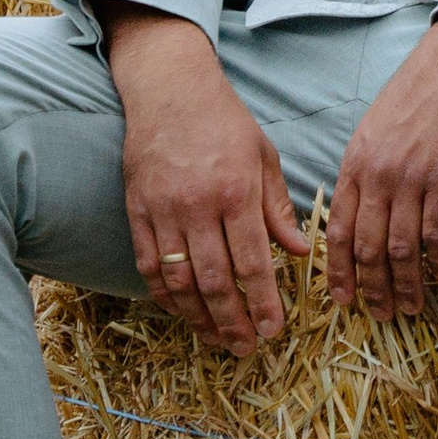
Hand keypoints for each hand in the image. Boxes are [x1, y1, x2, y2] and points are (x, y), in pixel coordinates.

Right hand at [101, 5, 304, 354]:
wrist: (169, 90)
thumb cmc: (225, 122)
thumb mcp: (264, 157)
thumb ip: (279, 208)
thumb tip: (300, 253)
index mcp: (237, 192)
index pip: (253, 262)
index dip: (262, 302)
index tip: (273, 330)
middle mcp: (198, 207)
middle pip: (214, 280)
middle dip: (232, 321)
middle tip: (246, 348)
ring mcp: (163, 211)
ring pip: (179, 280)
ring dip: (198, 317)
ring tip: (216, 339)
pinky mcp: (137, 211)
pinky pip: (149, 264)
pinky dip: (164, 294)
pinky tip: (181, 312)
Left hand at [328, 11, 437, 318]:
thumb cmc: (411, 99)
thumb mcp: (370, 133)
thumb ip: (360, 176)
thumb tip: (356, 221)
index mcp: (354, 165)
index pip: (338, 230)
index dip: (339, 271)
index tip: (343, 299)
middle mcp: (378, 175)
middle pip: (368, 246)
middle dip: (372, 288)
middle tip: (380, 315)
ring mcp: (412, 178)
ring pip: (401, 247)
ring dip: (404, 284)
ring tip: (408, 307)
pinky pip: (437, 233)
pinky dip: (437, 261)